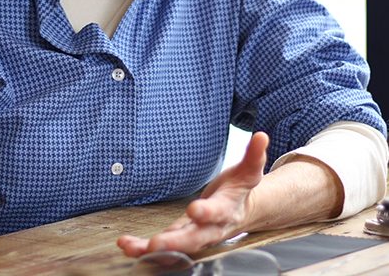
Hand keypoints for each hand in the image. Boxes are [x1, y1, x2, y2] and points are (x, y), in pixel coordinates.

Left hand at [117, 132, 268, 256]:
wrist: (241, 212)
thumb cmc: (239, 191)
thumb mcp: (249, 172)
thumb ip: (254, 156)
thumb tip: (261, 136)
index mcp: (227, 210)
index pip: (218, 213)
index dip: (208, 213)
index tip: (195, 209)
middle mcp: (211, 228)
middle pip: (194, 239)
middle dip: (176, 242)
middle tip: (157, 243)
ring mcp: (195, 236)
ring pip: (175, 248)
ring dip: (154, 250)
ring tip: (132, 248)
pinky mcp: (179, 237)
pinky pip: (163, 247)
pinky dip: (144, 249)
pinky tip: (127, 246)